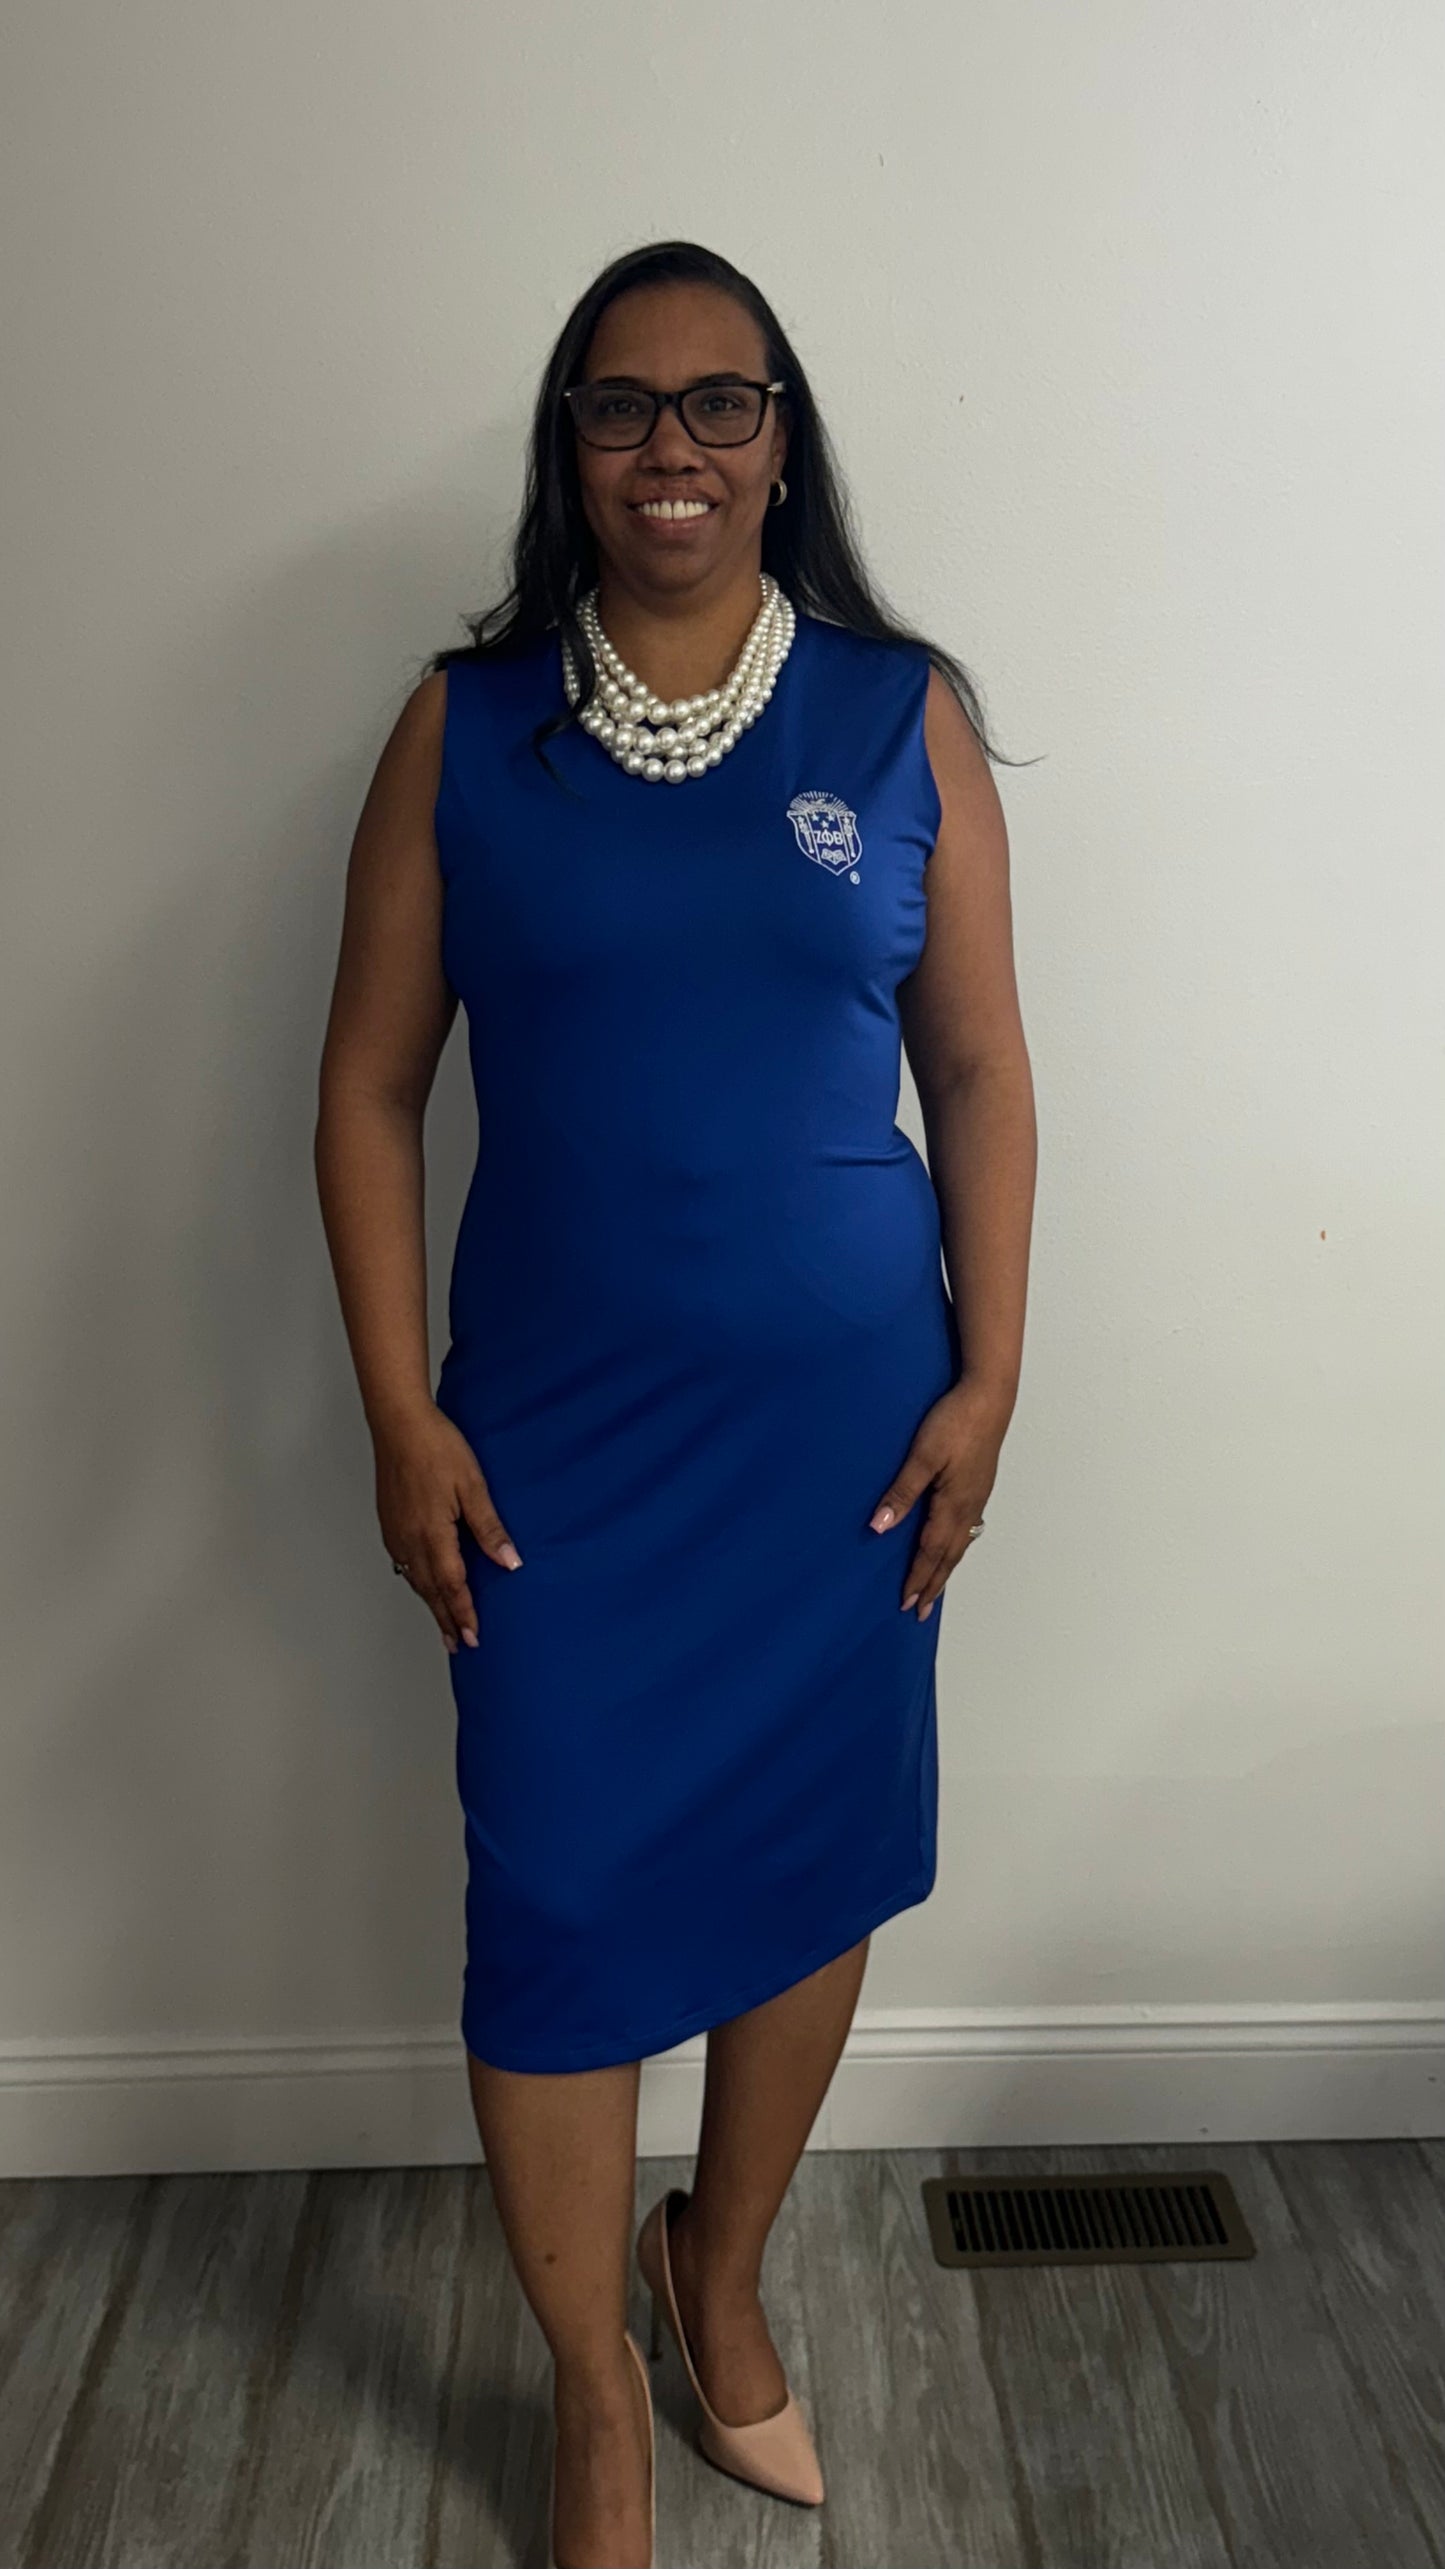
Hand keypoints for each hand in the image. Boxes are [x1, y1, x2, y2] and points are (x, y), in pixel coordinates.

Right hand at [374, 1403, 521, 1653]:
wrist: (399, 1423)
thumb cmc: (437, 1447)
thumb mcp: (473, 1485)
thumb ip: (489, 1527)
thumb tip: (509, 1562)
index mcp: (432, 1534)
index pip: (451, 1586)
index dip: (463, 1614)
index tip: (474, 1638)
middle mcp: (409, 1540)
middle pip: (429, 1591)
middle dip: (446, 1619)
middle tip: (459, 1645)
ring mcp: (395, 1532)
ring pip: (414, 1579)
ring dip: (430, 1604)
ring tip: (443, 1625)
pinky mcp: (389, 1522)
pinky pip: (403, 1563)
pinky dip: (416, 1582)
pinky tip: (422, 1583)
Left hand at [868, 1376, 1010, 1619]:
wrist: (989, 1396)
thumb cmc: (955, 1421)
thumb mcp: (922, 1456)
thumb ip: (901, 1492)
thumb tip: (881, 1527)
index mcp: (953, 1505)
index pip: (931, 1552)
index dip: (918, 1578)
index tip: (906, 1603)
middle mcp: (969, 1507)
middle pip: (949, 1556)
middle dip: (933, 1584)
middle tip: (920, 1611)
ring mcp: (977, 1496)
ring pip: (960, 1543)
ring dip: (946, 1568)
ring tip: (936, 1587)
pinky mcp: (979, 1484)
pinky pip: (968, 1528)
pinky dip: (957, 1546)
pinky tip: (955, 1543)